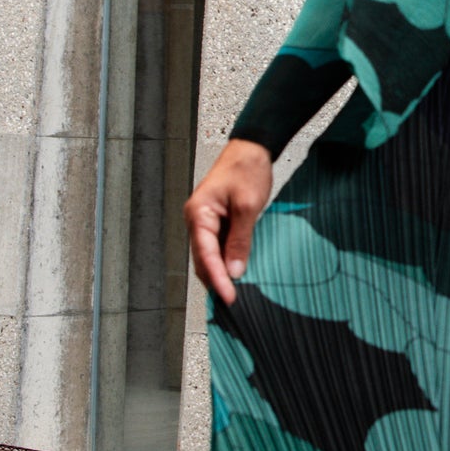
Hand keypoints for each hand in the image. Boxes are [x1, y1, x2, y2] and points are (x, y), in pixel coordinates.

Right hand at [185, 139, 274, 307]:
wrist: (252, 148)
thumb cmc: (247, 169)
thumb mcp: (248, 206)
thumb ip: (240, 240)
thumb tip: (234, 270)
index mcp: (198, 213)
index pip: (205, 255)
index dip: (217, 279)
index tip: (229, 297)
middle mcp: (197, 220)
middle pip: (203, 259)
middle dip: (217, 281)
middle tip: (234, 303)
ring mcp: (206, 221)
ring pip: (209, 256)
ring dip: (221, 273)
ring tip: (237, 293)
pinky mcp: (218, 222)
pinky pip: (218, 247)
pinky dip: (227, 261)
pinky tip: (239, 272)